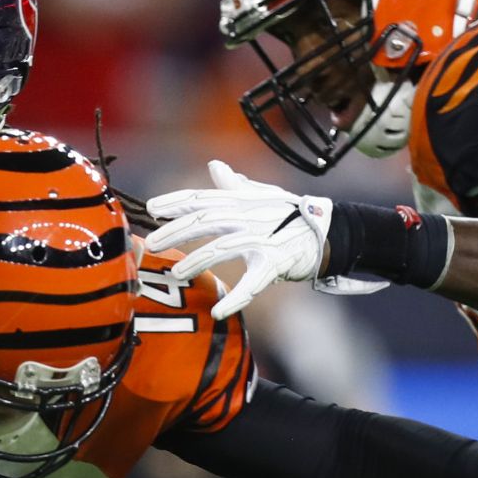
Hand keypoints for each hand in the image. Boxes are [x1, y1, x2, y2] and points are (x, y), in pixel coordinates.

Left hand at [145, 160, 331, 316]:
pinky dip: (236, 298)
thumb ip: (234, 185)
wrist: (326, 232)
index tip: (151, 207)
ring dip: (198, 260)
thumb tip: (214, 165)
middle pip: (207, 220)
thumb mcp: (262, 195)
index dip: (176, 202)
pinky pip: (253, 283)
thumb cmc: (290, 214)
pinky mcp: (275, 263)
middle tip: (152, 243)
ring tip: (177, 272)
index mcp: (241, 201)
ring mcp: (261, 239)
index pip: (203, 198)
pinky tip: (218, 312)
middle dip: (177, 230)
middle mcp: (248, 217)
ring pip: (224, 248)